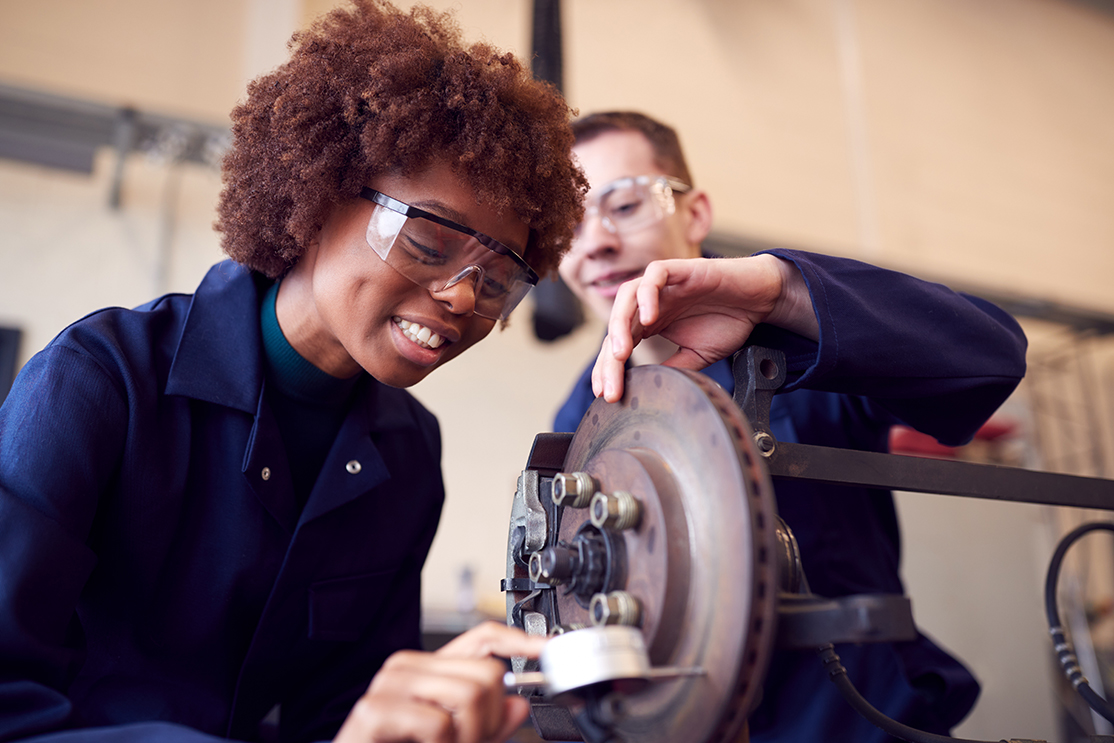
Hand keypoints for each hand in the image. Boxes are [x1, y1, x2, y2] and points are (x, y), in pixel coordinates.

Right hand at [335, 622, 545, 742]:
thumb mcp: (455, 738)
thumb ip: (487, 724)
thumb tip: (519, 705)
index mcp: (430, 669)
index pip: (482, 638)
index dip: (519, 641)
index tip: (546, 649)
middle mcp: (409, 667)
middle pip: (487, 673)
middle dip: (492, 719)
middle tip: (472, 741)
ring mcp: (389, 685)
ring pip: (470, 695)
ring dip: (470, 737)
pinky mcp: (375, 710)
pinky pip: (437, 724)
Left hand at [592, 255, 817, 401]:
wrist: (759, 299)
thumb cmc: (728, 321)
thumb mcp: (697, 356)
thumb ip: (673, 368)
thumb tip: (649, 390)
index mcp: (649, 324)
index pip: (618, 345)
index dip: (609, 370)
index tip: (606, 394)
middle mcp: (650, 303)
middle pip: (616, 327)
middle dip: (608, 358)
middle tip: (609, 385)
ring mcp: (662, 284)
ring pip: (626, 298)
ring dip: (619, 325)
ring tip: (621, 353)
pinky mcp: (679, 269)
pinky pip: (654, 275)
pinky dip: (647, 294)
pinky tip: (649, 319)